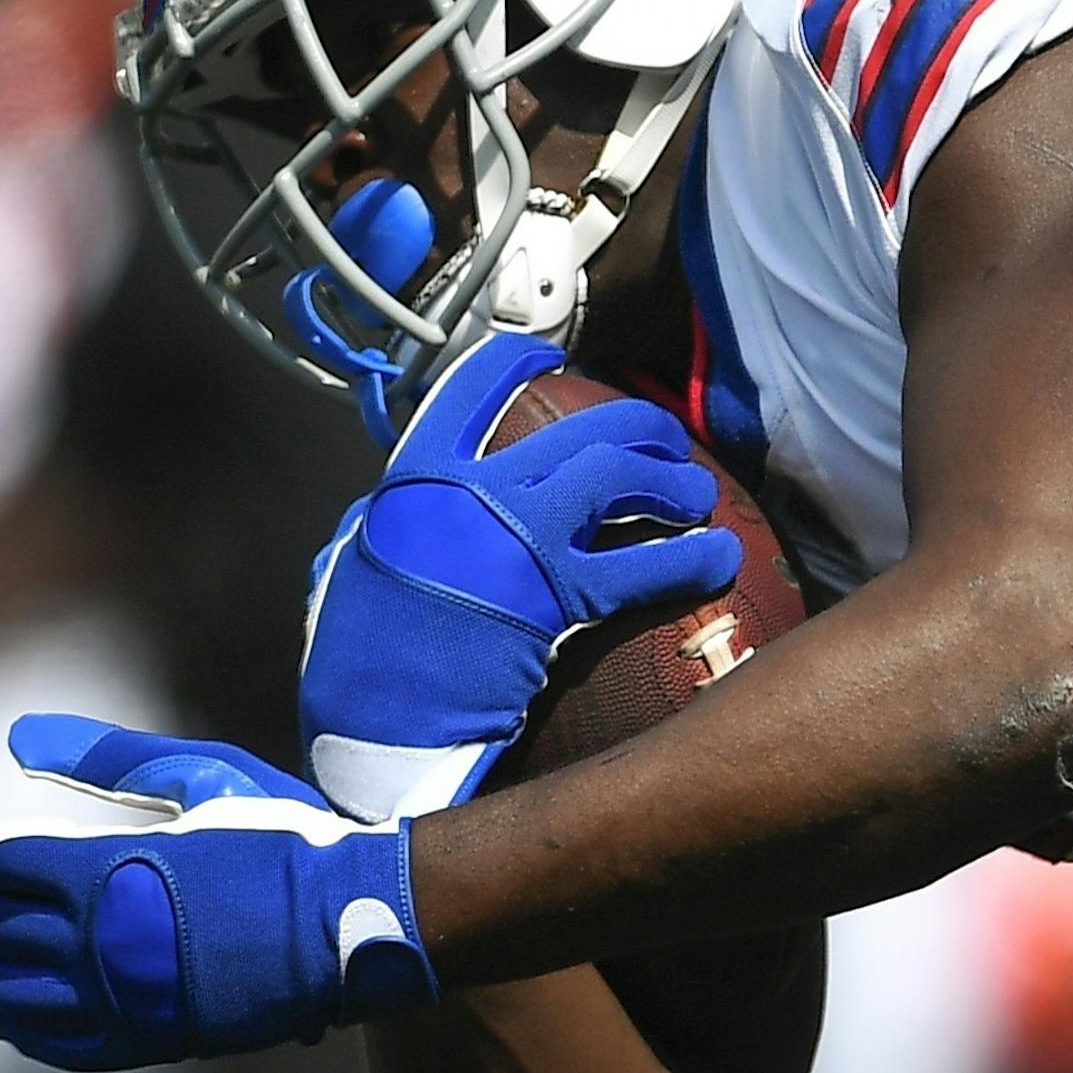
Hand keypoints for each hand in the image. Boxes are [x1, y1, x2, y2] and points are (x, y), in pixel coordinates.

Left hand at [0, 714, 436, 1071]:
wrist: (349, 920)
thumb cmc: (284, 836)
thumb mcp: (202, 776)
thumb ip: (108, 758)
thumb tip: (18, 737)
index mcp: (107, 869)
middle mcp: (98, 941)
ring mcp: (120, 998)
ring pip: (10, 990)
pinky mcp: (147, 1039)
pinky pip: (53, 1043)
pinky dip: (14, 1025)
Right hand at [301, 331, 741, 820]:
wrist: (375, 716)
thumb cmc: (358, 648)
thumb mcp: (352, 559)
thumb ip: (385, 521)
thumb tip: (384, 506)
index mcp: (420, 477)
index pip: (473, 389)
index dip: (517, 362)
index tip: (549, 357)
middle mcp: (476, 492)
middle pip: (580, 430)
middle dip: (639, 427)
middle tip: (666, 443)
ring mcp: (520, 539)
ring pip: (617, 476)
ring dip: (670, 481)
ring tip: (697, 495)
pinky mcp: (557, 596)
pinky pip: (642, 566)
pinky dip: (691, 558)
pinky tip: (720, 557)